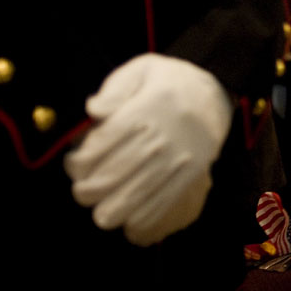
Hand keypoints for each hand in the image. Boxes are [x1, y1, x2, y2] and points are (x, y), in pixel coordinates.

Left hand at [64, 53, 232, 245]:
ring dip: (109, 210)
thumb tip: (93, 111)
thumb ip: (115, 88)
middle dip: (87, 191)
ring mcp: (177, 160)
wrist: (216, 93)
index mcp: (144, 110)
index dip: (78, 164)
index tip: (73, 165)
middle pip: (111, 176)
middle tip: (82, 191)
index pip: (100, 146)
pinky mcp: (191, 175)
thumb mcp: (143, 68)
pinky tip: (127, 221)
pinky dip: (140, 220)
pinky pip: (161, 205)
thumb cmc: (171, 81)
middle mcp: (160, 138)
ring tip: (100, 209)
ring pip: (133, 198)